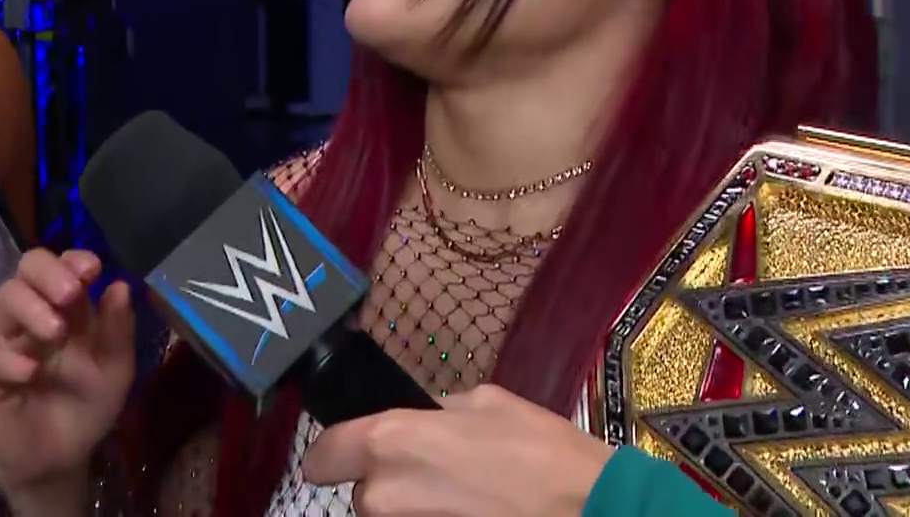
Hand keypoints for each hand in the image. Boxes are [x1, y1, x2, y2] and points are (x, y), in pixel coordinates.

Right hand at [0, 249, 134, 501]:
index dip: (72, 260)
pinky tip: (31, 373)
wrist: (59, 461)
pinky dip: (11, 359)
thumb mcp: (114, 371)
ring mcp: (7, 342)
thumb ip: (118, 331)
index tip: (91, 269)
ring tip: (56, 332)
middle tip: (71, 294)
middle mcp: (33, 316)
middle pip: (26, 270)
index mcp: (67, 310)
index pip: (61, 266)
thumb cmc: (85, 408)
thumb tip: (120, 285)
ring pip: (4, 300)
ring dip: (31, 308)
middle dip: (48, 273)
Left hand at [301, 385, 616, 516]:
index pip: (322, 456)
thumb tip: (429, 419)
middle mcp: (382, 494)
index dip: (338, 455)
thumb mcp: (487, 403)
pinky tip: (469, 512)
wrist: (587, 509)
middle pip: (361, 492)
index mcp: (389, 442)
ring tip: (460, 499)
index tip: (353, 456)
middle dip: (390, 485)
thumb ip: (439, 413)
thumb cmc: (539, 451)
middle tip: (436, 477)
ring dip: (412, 508)